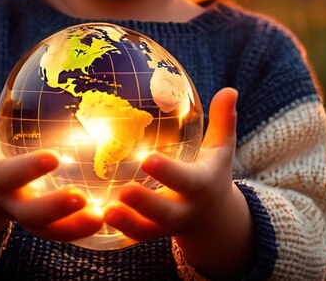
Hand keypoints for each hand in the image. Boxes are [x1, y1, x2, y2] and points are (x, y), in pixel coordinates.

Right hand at [0, 75, 103, 248]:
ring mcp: (29, 218)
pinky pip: (63, 234)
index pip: (9, 175)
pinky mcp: (45, 227)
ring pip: (50, 231)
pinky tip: (109, 218)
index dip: (30, 169)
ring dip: (75, 227)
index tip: (53, 156)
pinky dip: (83, 231)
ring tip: (101, 216)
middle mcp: (12, 203)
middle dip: (54, 208)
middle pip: (31, 213)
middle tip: (80, 196)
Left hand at [104, 88, 252, 275]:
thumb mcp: (222, 147)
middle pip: (165, 212)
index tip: (148, 159)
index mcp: (201, 185)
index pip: (186, 180)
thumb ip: (223, 120)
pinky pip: (134, 235)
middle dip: (146, 204)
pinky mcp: (151, 232)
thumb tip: (230, 90)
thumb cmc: (212, 169)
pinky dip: (118, 229)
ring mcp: (167, 225)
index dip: (168, 172)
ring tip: (107, 211)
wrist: (213, 216)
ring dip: (128, 223)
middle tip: (124, 190)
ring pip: (147, 230)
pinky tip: (95, 216)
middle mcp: (185, 209)